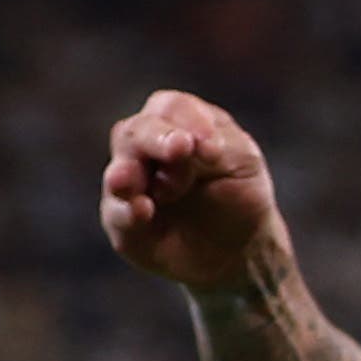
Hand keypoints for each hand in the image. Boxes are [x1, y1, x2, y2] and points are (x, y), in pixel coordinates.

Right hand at [103, 88, 286, 290]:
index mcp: (178, 124)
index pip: (171, 108)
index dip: (190, 122)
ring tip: (134, 180)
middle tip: (180, 148)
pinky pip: (116, 214)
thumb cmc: (239, 196)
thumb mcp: (243, 161)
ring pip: (119, 171)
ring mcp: (131, 185)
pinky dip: (127, 212)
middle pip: (136, 132)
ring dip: (128, 173)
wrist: (238, 251)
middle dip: (156, 139)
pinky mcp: (123, 222)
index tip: (214, 151)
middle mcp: (146, 149)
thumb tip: (183, 142)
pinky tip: (142, 211)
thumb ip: (217, 142)